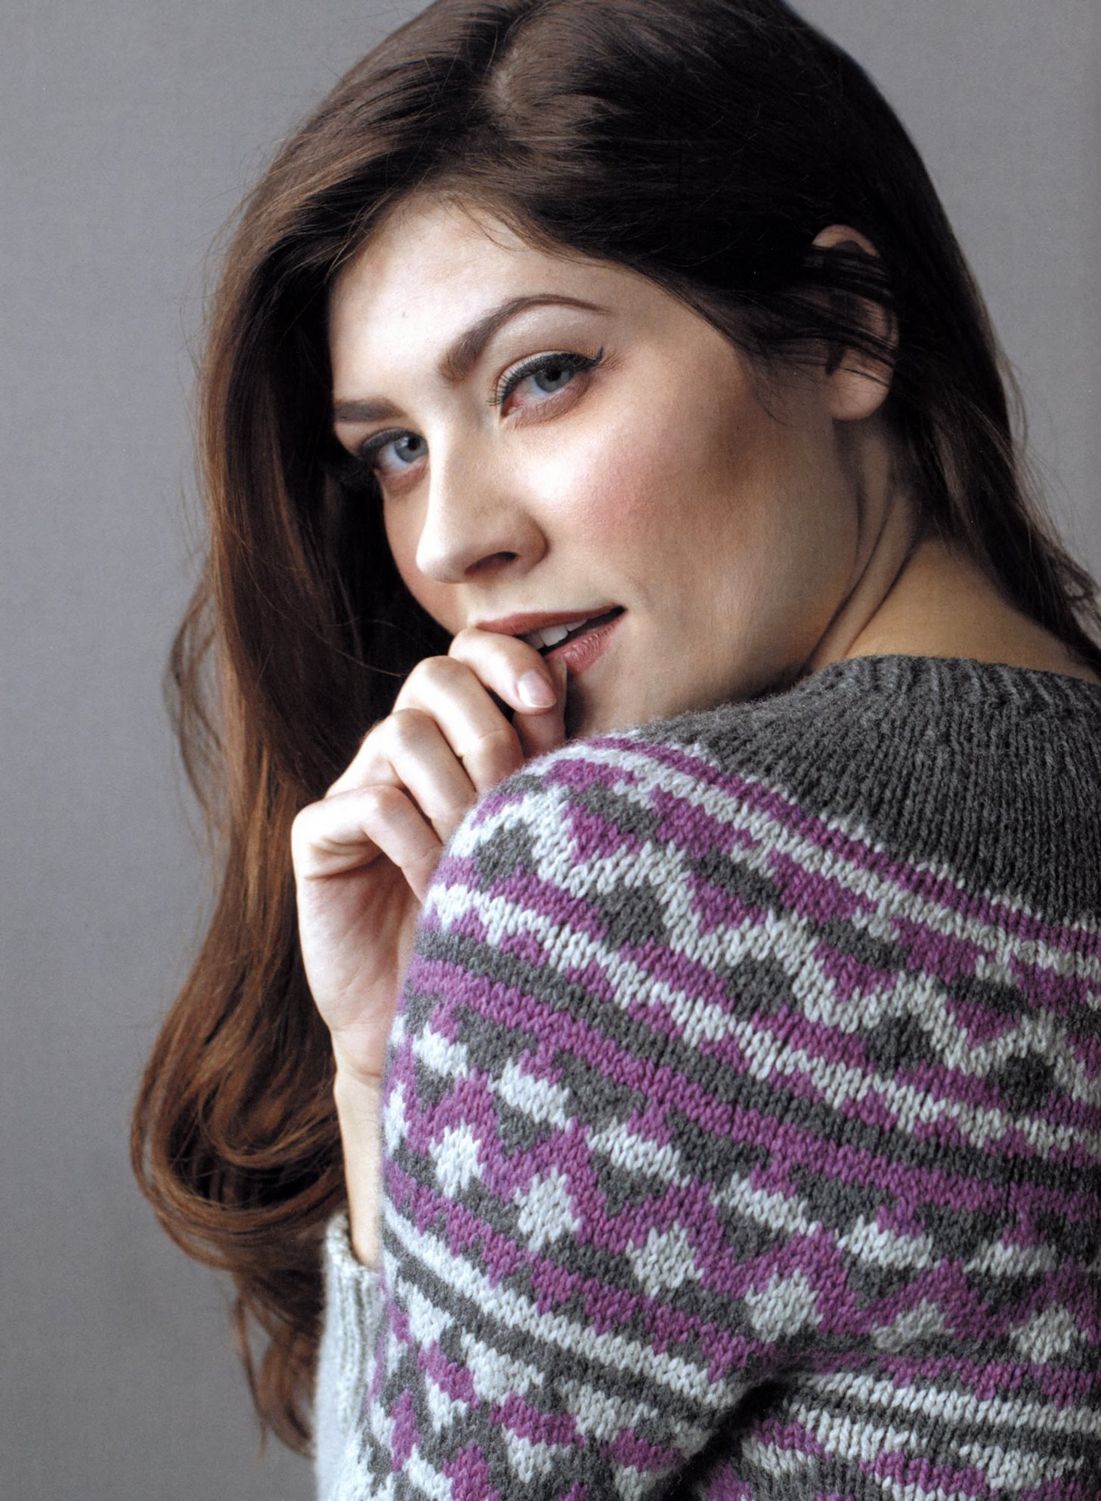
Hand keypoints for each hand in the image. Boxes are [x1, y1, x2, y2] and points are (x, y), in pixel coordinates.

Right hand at [290, 628, 567, 1086]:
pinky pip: (369, 803)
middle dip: (487, 732)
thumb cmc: (505, 926)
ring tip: (475, 857)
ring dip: (453, 794)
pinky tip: (435, 885)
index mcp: (460, 738)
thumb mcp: (535, 835)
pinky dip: (413, 840)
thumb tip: (564, 672)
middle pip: (434, 675)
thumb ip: (544, 758)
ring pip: (402, 734)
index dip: (507, 658)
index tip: (545, 701)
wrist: (446, 1023)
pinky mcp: (318, 837)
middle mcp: (404, 752)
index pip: (472, 653)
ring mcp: (357, 789)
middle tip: (511, 801)